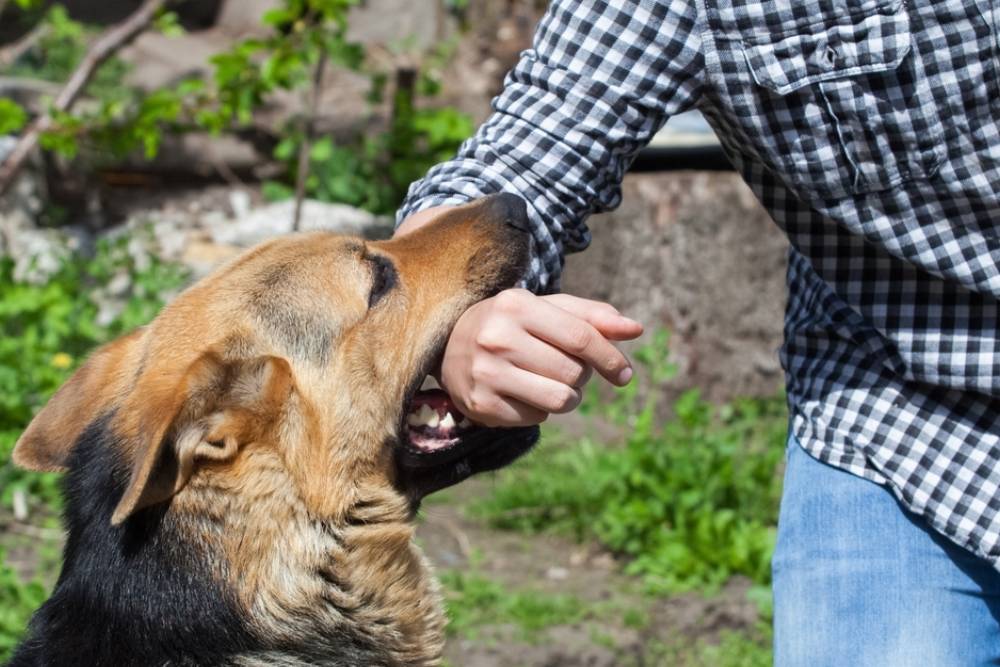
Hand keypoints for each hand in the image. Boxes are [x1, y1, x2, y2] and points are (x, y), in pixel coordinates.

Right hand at [439, 288, 643, 426]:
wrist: (448, 345)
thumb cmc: (512, 324)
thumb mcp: (547, 310)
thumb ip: (592, 316)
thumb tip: (636, 329)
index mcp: (517, 305)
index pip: (580, 337)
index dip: (610, 358)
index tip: (625, 374)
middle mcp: (497, 338)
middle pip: (573, 372)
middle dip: (582, 375)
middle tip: (566, 368)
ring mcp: (486, 373)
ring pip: (560, 400)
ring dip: (568, 397)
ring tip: (552, 384)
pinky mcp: (481, 405)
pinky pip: (537, 419)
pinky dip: (540, 410)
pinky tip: (522, 393)